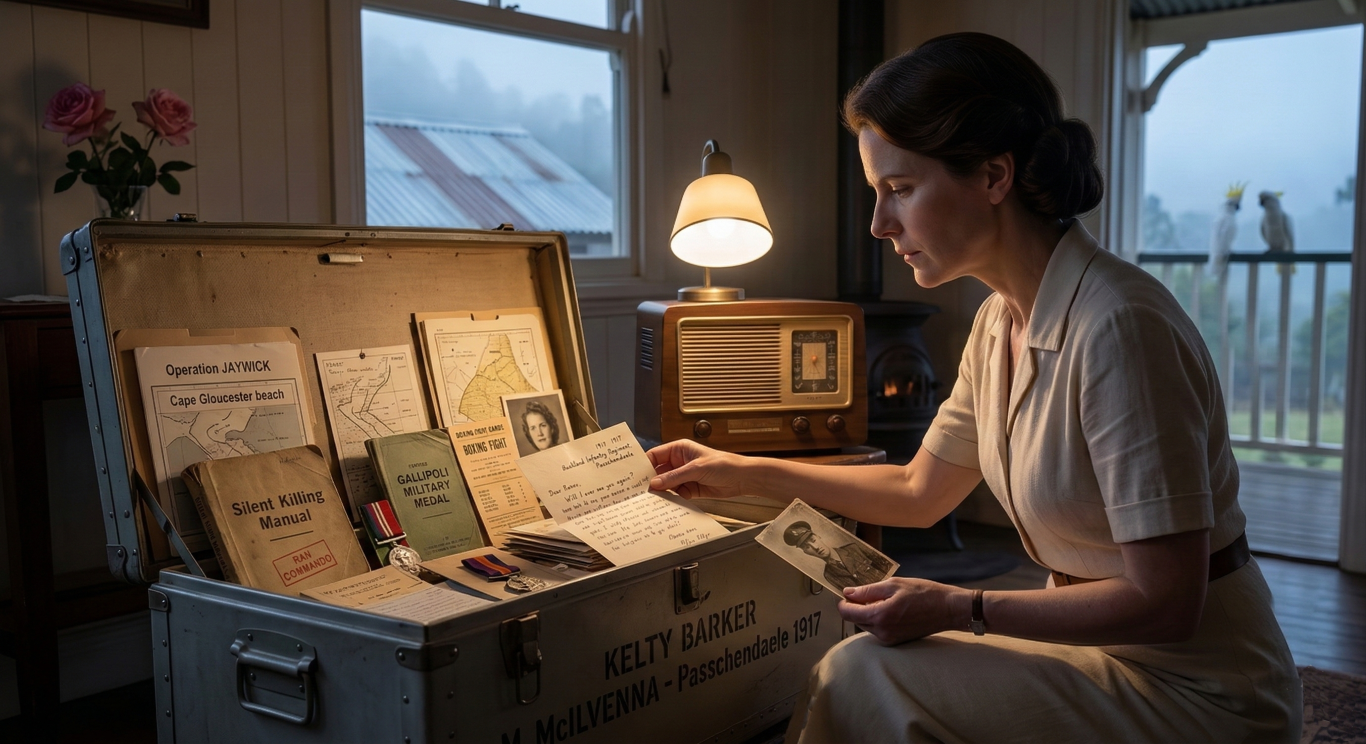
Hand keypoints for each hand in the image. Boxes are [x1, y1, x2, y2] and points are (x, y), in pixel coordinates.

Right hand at [646, 439, 747, 499]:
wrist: (742, 478)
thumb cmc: (724, 464)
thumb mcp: (696, 468)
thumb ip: (674, 477)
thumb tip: (655, 483)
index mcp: (679, 449)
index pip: (655, 455)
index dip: (644, 464)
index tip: (634, 475)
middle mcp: (679, 462)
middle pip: (658, 472)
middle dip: (650, 481)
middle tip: (639, 490)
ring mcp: (684, 476)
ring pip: (665, 485)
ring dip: (660, 492)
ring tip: (651, 499)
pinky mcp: (689, 489)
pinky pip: (675, 494)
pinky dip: (671, 499)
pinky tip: (666, 504)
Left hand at [837, 578, 967, 644]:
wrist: (948, 609)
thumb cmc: (924, 593)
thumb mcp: (894, 584)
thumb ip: (868, 590)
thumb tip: (848, 592)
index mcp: (880, 616)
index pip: (847, 613)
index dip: (843, 602)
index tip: (846, 592)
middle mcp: (883, 632)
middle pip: (855, 620)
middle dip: (856, 606)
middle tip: (867, 591)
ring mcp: (889, 639)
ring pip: (866, 625)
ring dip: (867, 613)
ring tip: (883, 599)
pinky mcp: (896, 641)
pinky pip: (877, 630)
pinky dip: (877, 619)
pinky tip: (890, 608)